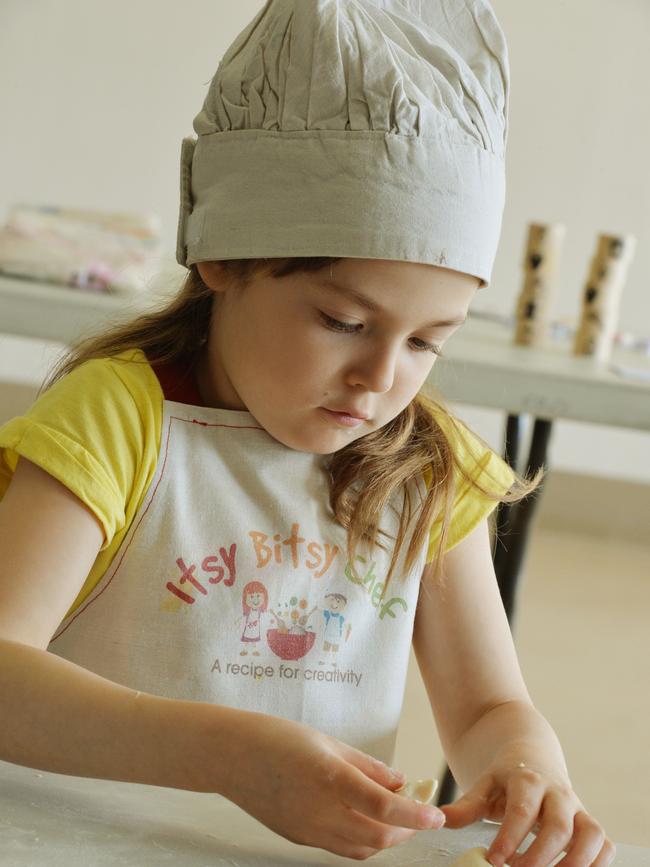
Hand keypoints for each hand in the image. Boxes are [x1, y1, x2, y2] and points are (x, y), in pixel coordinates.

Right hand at [219, 711, 444, 859]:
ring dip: (386, 839)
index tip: (436, 814)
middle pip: (379, 836)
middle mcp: (321, 811)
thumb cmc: (276, 738)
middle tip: (419, 813)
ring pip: (362, 849)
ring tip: (396, 818)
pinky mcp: (299, 839)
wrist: (231, 756)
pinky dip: (362, 841)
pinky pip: (340, 848)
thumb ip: (366, 765)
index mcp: (330, 778)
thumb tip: (398, 781)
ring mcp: (309, 830)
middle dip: (407, 830)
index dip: (416, 814)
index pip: (385, 807)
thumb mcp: (327, 741)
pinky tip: (365, 821)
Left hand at [440, 763, 614, 866]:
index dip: (510, 836)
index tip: (495, 860)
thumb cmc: (504, 777)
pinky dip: (597, 863)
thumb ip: (466, 805)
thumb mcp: (483, 784)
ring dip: (575, 862)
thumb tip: (441, 820)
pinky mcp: (587, 822)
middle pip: (559, 826)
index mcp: (527, 779)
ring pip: (591, 834)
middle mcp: (557, 793)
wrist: (531, 754)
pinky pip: (604, 843)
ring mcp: (576, 808)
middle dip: (540, 856)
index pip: (522, 809)